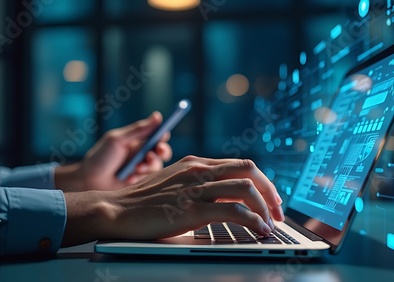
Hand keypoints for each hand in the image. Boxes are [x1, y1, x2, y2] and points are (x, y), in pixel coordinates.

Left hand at [55, 112, 172, 190]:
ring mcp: (142, 166)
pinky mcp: (140, 179)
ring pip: (158, 165)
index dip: (163, 135)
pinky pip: (148, 178)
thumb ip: (139, 129)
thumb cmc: (101, 156)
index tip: (162, 137)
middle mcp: (142, 152)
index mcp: (138, 139)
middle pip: (163, 150)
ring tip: (136, 169)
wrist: (89, 179)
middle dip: (162, 152)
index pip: (158, 135)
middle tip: (153, 154)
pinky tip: (127, 178)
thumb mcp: (118, 140)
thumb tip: (157, 115)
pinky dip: (139, 177)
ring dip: (149, 166)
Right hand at [61, 156, 284, 246]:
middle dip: (270, 190)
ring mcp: (196, 188)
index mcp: (197, 163)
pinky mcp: (192, 209)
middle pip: (249, 170)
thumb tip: (219, 195)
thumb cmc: (142, 201)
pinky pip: (233, 211)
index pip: (240, 165)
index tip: (270, 198)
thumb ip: (196, 183)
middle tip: (278, 210)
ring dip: (265, 207)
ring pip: (245, 188)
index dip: (262, 180)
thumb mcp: (174, 182)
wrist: (116, 210)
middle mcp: (199, 170)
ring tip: (271, 224)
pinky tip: (259, 230)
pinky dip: (253, 220)